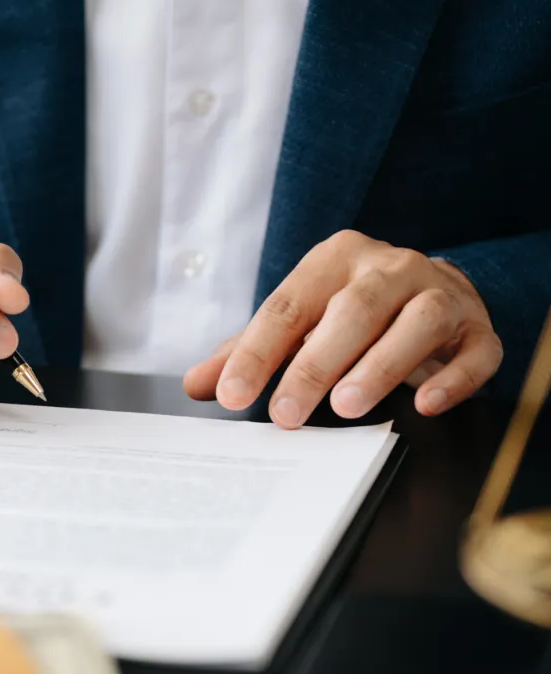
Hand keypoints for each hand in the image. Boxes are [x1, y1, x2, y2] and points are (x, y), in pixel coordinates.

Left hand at [184, 231, 502, 427]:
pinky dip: (455, 378)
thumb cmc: (350, 312)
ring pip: (415, 324)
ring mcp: (440, 294)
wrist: (433, 290)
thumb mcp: (297, 323)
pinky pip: (475, 350)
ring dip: (381, 366)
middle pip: (353, 310)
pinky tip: (427, 405)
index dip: (257, 352)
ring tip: (348, 406)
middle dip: (316, 364)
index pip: (289, 305)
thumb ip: (246, 351)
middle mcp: (390, 268)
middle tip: (287, 413)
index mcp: (335, 261)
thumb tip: (196, 385)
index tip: (231, 395)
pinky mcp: (477, 327)